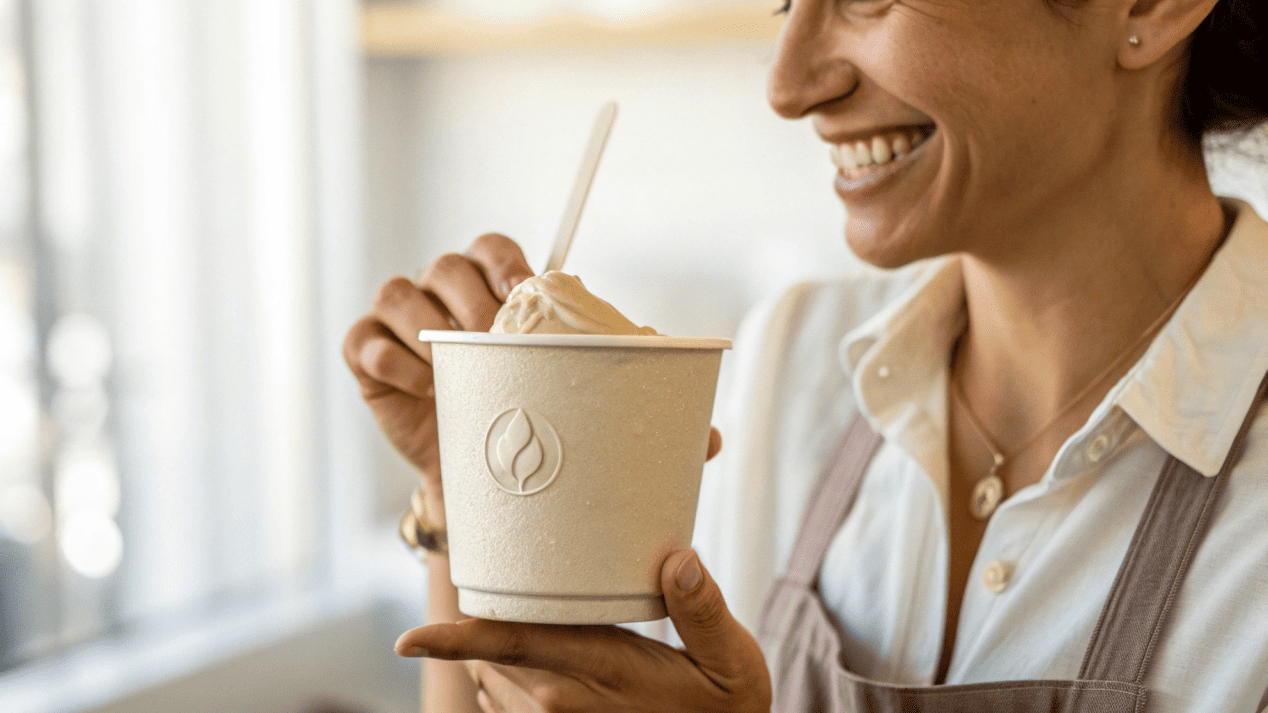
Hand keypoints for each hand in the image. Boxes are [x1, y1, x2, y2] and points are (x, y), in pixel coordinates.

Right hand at [343, 234, 724, 511]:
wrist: (480, 491)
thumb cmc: (537, 434)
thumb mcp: (586, 416)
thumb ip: (640, 411)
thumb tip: (712, 438)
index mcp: (500, 296)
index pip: (496, 247)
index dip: (506, 259)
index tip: (525, 289)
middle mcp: (450, 300)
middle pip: (447, 264)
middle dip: (468, 297)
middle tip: (490, 340)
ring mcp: (405, 328)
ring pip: (399, 291)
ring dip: (425, 324)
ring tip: (450, 368)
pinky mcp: (369, 362)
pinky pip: (362, 339)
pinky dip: (387, 356)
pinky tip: (419, 384)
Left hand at [395, 550, 770, 712]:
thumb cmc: (725, 705)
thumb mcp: (729, 659)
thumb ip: (702, 609)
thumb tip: (679, 560)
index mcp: (600, 669)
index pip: (511, 644)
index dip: (454, 639)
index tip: (408, 639)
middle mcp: (562, 701)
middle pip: (490, 652)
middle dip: (486, 620)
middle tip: (513, 585)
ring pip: (492, 678)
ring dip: (496, 652)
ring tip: (534, 621)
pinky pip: (503, 703)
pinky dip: (505, 679)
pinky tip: (542, 662)